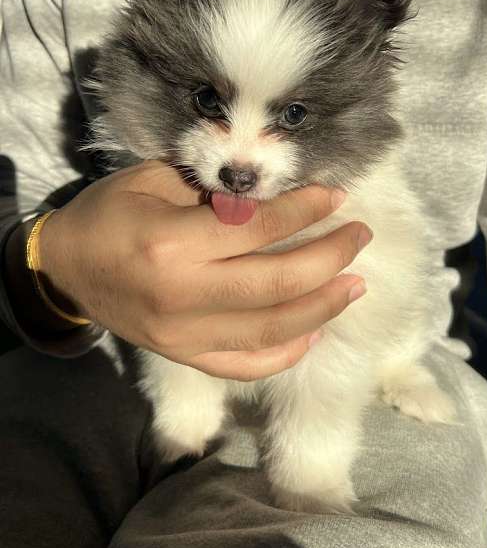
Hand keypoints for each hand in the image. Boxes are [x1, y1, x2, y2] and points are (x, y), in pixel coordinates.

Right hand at [39, 160, 370, 379]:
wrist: (65, 266)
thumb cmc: (112, 213)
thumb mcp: (156, 181)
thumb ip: (215, 190)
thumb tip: (278, 195)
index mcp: (173, 245)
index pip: (259, 229)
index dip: (305, 210)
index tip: (336, 197)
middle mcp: (183, 297)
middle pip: (278, 285)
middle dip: (330, 259)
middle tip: (360, 238)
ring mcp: (184, 336)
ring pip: (272, 331)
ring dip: (323, 307)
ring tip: (355, 285)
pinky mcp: (184, 356)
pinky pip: (245, 365)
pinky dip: (286, 352)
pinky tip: (313, 330)